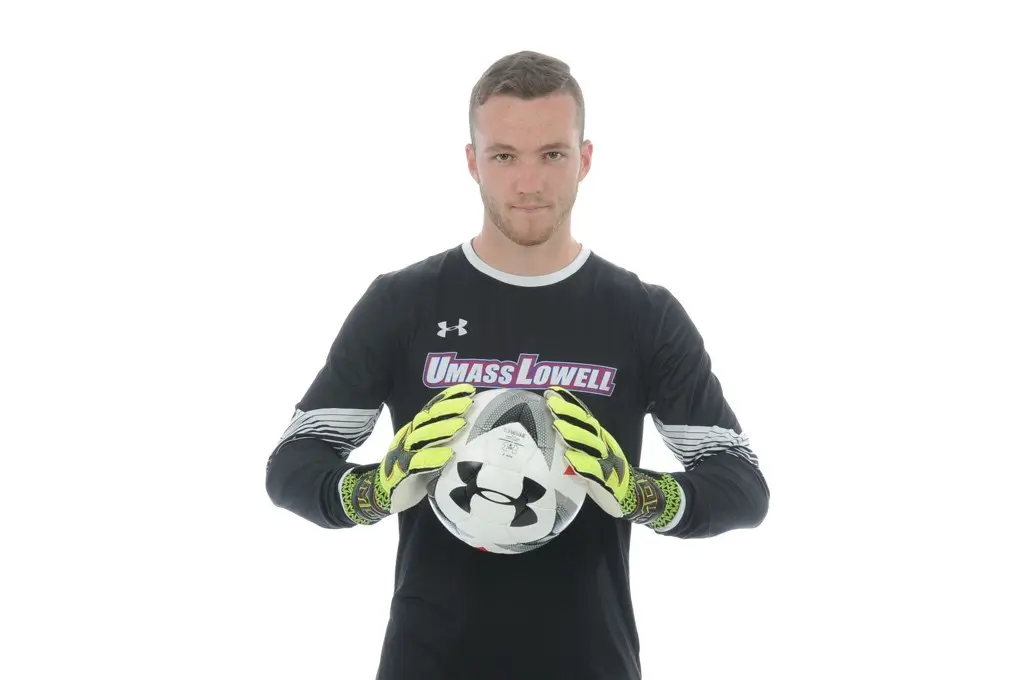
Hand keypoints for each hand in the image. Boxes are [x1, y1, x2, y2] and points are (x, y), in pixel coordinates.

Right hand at [343, 383, 474, 523]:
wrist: (384, 494)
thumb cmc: (414, 471)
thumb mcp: (429, 452)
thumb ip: (445, 442)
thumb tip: (476, 432)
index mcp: (416, 430)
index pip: (432, 409)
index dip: (449, 398)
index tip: (469, 390)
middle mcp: (408, 437)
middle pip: (427, 419)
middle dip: (448, 409)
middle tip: (468, 404)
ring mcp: (402, 454)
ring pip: (421, 438)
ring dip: (441, 430)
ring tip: (460, 426)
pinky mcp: (400, 473)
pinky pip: (415, 464)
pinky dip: (432, 459)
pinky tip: (447, 456)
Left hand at [544, 386, 675, 525]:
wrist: (631, 494)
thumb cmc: (603, 472)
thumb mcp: (587, 454)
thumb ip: (572, 445)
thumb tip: (549, 436)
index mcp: (597, 437)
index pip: (581, 416)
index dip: (568, 402)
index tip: (551, 391)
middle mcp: (602, 444)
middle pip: (585, 425)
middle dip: (568, 413)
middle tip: (551, 403)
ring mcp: (606, 461)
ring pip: (589, 445)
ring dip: (573, 434)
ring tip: (558, 426)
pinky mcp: (607, 481)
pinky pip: (595, 472)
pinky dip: (583, 465)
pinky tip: (570, 459)